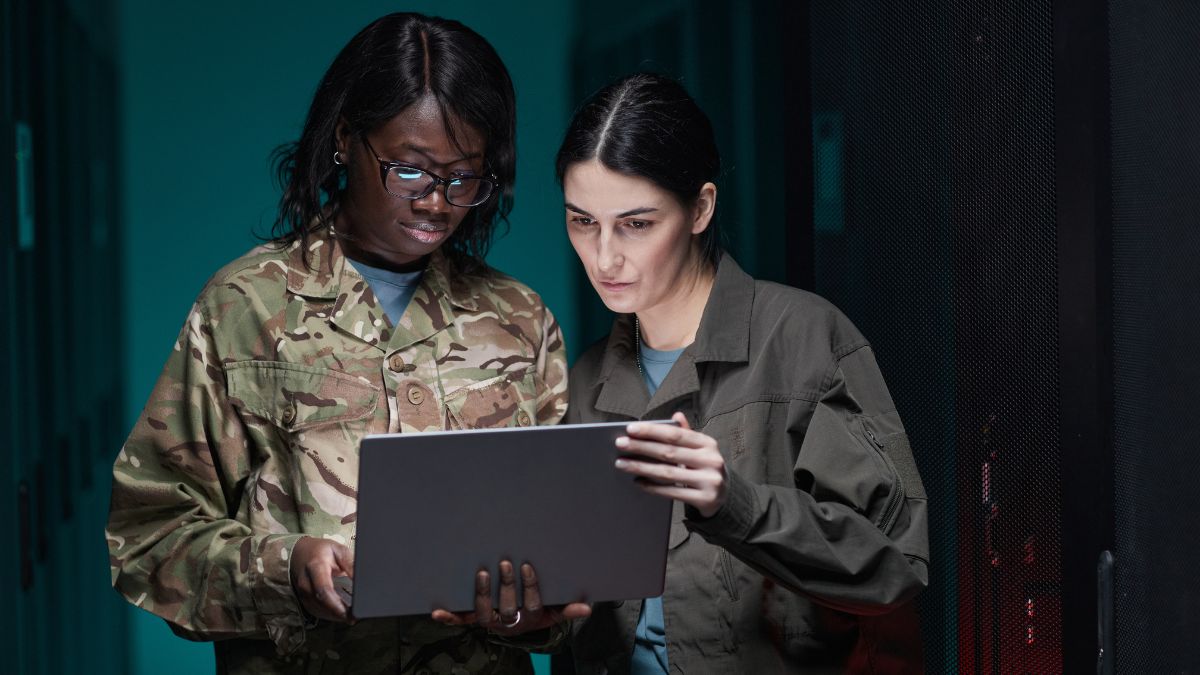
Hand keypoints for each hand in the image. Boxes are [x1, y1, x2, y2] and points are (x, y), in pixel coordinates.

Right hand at [290, 536, 354, 622]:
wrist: (299, 552)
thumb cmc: (321, 551)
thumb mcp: (339, 550)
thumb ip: (351, 564)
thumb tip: (362, 578)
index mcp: (316, 567)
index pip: (324, 589)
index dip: (337, 604)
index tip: (350, 611)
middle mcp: (306, 581)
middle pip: (321, 603)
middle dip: (338, 613)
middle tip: (354, 617)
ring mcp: (302, 592)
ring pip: (318, 610)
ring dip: (335, 616)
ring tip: (351, 617)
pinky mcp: (303, 599)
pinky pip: (316, 611)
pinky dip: (329, 615)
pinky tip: (340, 615)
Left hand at [431, 560, 590, 635]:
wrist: (519, 628)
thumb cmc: (538, 612)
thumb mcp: (554, 612)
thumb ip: (568, 608)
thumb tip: (587, 608)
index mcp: (530, 618)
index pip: (531, 603)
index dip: (529, 585)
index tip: (526, 566)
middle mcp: (508, 621)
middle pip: (507, 607)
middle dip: (506, 586)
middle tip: (504, 563)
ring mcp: (489, 620)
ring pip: (483, 612)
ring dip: (482, 594)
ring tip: (482, 574)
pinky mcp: (474, 619)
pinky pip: (461, 620)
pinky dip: (449, 617)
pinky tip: (437, 611)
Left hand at [615, 411, 727, 517]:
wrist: (725, 497)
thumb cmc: (705, 468)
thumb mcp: (700, 450)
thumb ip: (687, 434)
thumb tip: (676, 415)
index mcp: (708, 444)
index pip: (676, 434)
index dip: (652, 431)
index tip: (630, 429)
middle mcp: (711, 460)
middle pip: (669, 452)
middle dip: (641, 447)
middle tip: (620, 444)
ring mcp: (709, 480)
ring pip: (668, 473)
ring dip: (641, 467)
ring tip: (622, 464)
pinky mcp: (705, 499)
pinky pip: (672, 492)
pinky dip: (652, 487)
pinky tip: (638, 482)